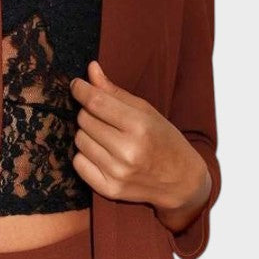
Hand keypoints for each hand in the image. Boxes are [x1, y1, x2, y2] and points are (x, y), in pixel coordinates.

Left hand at [70, 60, 211, 230]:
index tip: (77, 85)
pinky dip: (85, 156)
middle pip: (84, 120)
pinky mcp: (109, 189)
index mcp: (140, 126)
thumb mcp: (146, 111)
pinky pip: (78, 163)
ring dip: (87, 134)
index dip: (81, 90)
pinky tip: (102, 154)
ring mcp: (117, 172)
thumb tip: (91, 69)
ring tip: (106, 136)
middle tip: (103, 116)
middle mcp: (127, 151)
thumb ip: (115, 92)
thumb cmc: (164, 140)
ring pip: (79, 141)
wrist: (181, 181)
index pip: (96, 102)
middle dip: (88, 113)